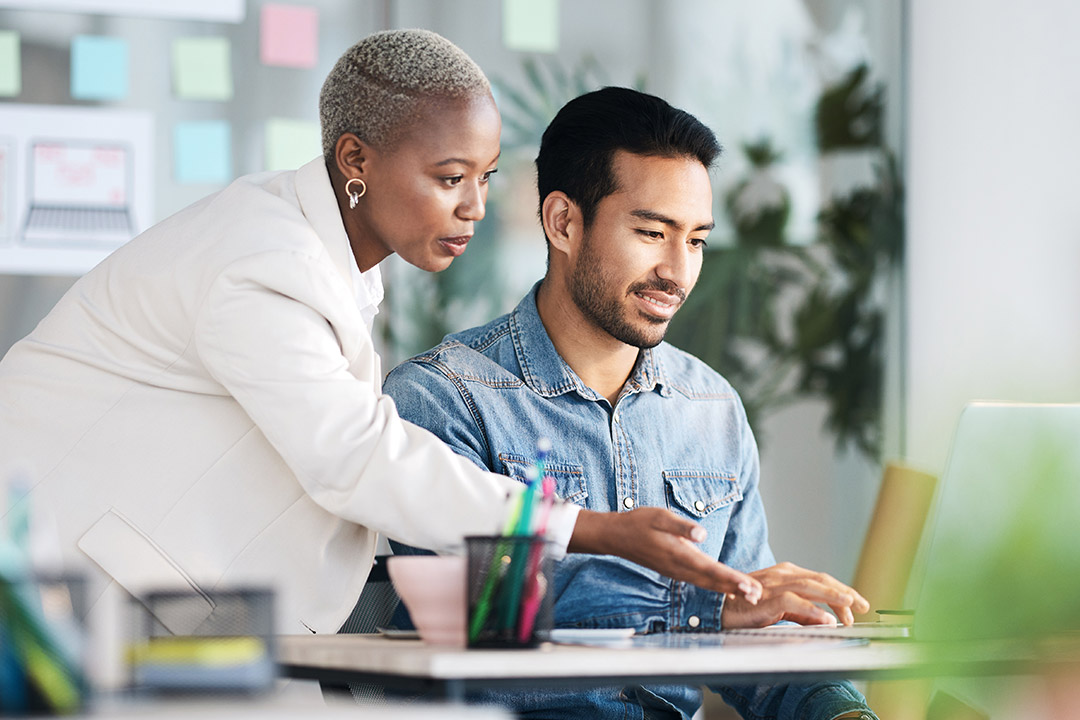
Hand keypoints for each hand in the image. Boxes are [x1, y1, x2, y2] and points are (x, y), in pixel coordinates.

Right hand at [568, 508, 762, 602]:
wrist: (616, 536)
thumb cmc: (638, 522)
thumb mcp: (659, 516)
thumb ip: (681, 526)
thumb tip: (702, 535)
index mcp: (678, 554)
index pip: (710, 569)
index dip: (731, 578)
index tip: (748, 586)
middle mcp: (679, 567)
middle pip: (712, 581)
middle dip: (735, 588)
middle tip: (757, 595)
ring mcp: (676, 571)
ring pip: (706, 583)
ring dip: (728, 589)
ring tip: (748, 594)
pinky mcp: (675, 570)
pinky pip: (699, 581)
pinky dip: (715, 586)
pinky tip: (725, 587)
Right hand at [721, 561, 869, 627]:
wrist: (717, 608)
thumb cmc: (745, 606)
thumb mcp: (778, 608)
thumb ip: (801, 612)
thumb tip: (826, 619)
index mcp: (786, 574)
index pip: (820, 579)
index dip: (841, 591)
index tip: (856, 604)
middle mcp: (783, 574)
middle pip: (821, 580)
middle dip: (844, 592)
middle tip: (862, 605)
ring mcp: (775, 584)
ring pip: (811, 586)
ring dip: (834, 596)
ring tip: (852, 606)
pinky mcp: (767, 598)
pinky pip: (795, 603)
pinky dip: (813, 611)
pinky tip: (827, 620)